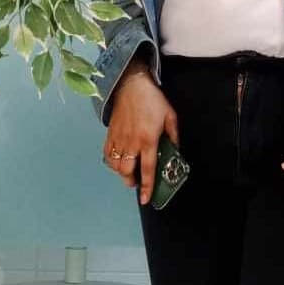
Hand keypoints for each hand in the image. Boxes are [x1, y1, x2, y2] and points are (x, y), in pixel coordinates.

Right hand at [104, 64, 178, 205]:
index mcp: (148, 140)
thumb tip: (175, 149)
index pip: (147, 169)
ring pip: (116, 165)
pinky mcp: (110, 134)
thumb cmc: (153, 100)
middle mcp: (132, 142)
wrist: (132, 85)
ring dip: (122, 173)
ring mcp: (119, 139)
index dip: (147, 186)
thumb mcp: (170, 116)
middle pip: (127, 172)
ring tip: (128, 172)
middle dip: (131, 181)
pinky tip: (118, 161)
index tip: (145, 199)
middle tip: (137, 181)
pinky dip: (112, 162)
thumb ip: (173, 135)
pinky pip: (108, 154)